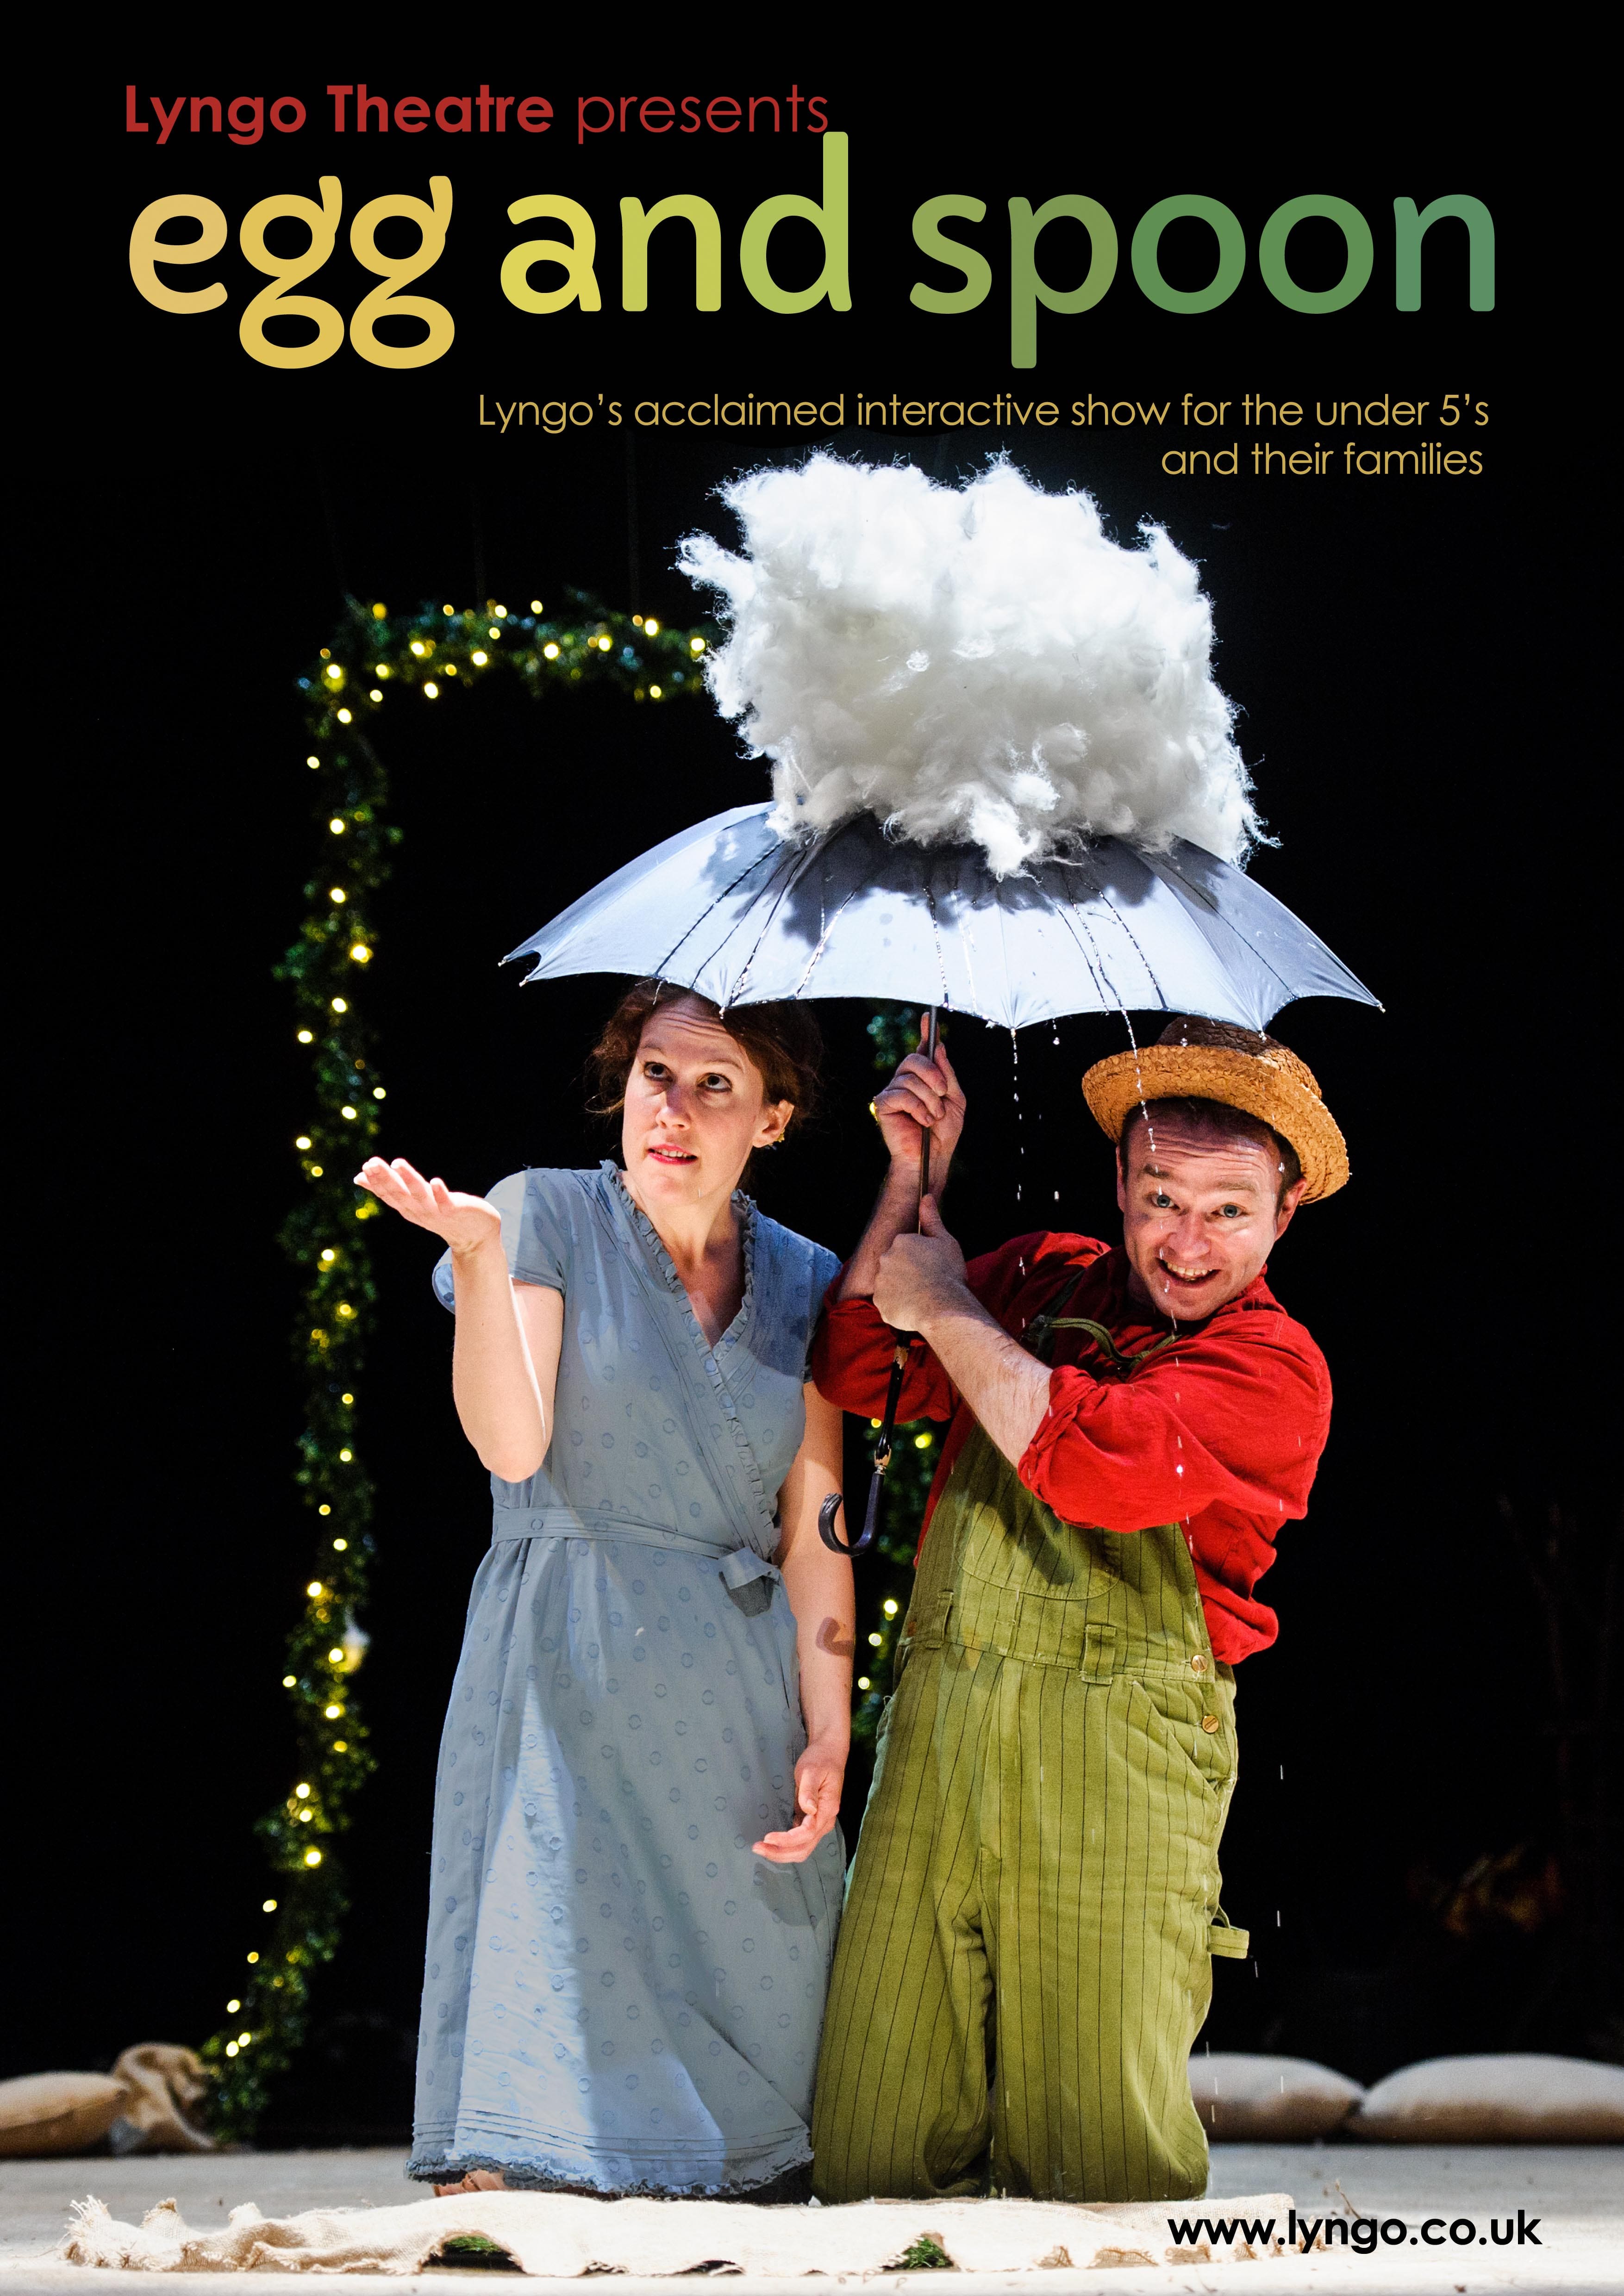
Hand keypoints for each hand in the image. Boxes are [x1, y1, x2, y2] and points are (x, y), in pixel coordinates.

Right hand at [354, 1157, 502, 1257]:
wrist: (474, 1235)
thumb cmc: (439, 1212)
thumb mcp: (411, 1201)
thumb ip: (390, 1189)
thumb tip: (359, 1176)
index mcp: (407, 1208)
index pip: (388, 1194)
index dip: (376, 1182)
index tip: (365, 1167)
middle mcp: (419, 1211)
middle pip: (399, 1194)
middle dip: (385, 1178)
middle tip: (372, 1163)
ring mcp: (436, 1212)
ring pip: (419, 1195)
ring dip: (408, 1180)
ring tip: (397, 1163)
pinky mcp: (455, 1211)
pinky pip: (446, 1202)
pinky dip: (440, 1193)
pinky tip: (434, 1181)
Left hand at [753, 1735, 844, 1863]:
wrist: (829, 1754)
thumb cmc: (820, 1760)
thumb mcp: (812, 1770)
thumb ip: (810, 1791)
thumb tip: (809, 1810)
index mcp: (827, 1809)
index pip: (807, 1833)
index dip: (787, 1839)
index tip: (767, 1836)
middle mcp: (825, 1821)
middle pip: (804, 1848)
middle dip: (781, 1852)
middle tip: (757, 1848)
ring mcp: (818, 1823)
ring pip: (802, 1849)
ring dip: (782, 1853)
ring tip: (761, 1849)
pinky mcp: (811, 1821)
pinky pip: (799, 1841)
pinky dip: (785, 1847)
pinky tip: (770, 1844)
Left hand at [872, 1196, 967, 1332]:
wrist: (943, 1307)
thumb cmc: (947, 1273)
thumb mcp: (945, 1241)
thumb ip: (932, 1219)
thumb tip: (926, 1196)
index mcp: (901, 1241)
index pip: (906, 1247)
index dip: (920, 1258)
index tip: (932, 1267)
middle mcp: (885, 1258)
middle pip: (896, 1264)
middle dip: (908, 1273)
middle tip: (927, 1283)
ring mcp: (880, 1282)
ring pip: (890, 1284)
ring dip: (902, 1290)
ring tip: (922, 1298)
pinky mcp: (880, 1303)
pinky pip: (888, 1303)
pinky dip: (898, 1307)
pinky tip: (914, 1309)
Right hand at [873, 1020, 965, 1181]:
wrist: (932, 1157)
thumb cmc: (943, 1132)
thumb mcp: (955, 1099)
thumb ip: (946, 1074)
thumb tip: (938, 1046)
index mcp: (924, 1077)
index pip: (923, 1049)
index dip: (925, 1031)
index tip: (928, 1016)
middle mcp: (906, 1080)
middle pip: (914, 1058)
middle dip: (933, 1075)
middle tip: (942, 1094)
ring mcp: (893, 1091)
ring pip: (910, 1079)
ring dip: (929, 1100)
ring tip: (933, 1117)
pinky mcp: (883, 1104)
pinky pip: (900, 1094)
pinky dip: (917, 1108)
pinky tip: (922, 1122)